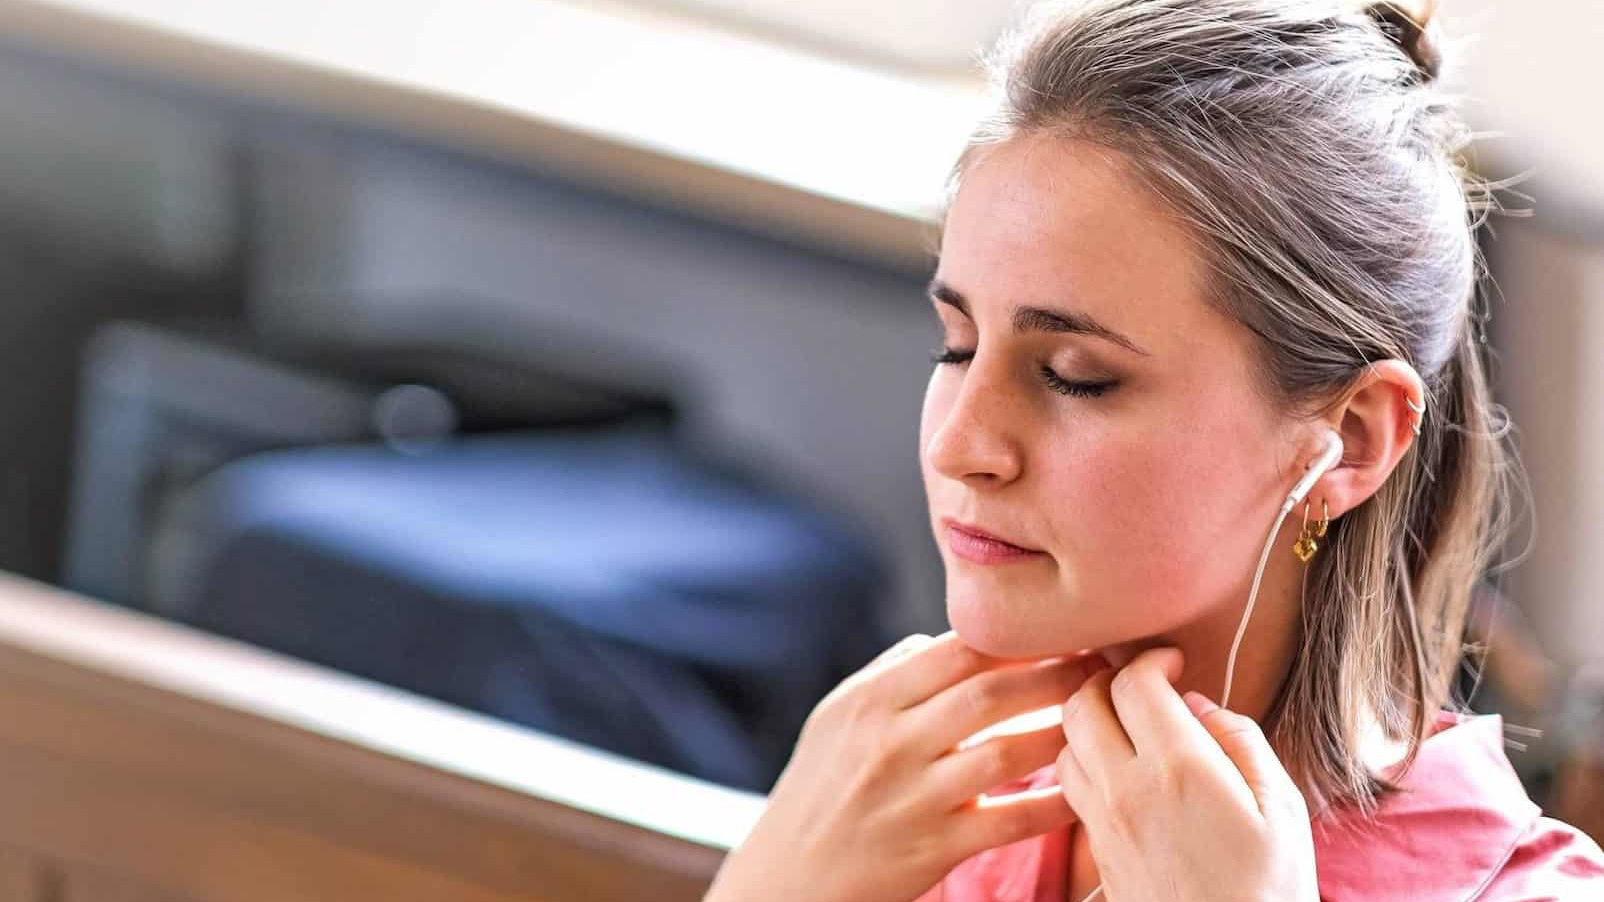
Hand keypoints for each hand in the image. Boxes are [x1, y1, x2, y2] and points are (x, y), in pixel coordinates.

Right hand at [704, 631, 1111, 901]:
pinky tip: (1087, 790)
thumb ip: (891, 674)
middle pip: (988, 692)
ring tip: (1104, 717)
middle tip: (1103, 662)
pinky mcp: (933, 849)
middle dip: (1056, 672)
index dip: (1018, 635)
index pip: (956, 650)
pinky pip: (1009, 821)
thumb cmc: (817, 791)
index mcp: (870, 701)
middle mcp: (890, 743)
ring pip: (1006, 752)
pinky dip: (1053, 803)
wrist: (786, 878)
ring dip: (1064, 730)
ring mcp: (913, 797)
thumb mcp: (835, 718)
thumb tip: (951, 639)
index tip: (1064, 627)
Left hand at [1056, 646, 1318, 900]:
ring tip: (1124, 720)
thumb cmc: (1269, 890)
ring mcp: (1104, 822)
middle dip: (1105, 679)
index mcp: (1178, 769)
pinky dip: (1083, 759)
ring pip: (1064, 743)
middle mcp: (1127, 789)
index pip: (1132, 684)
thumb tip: (1198, 705)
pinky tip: (1117, 765)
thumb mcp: (1281, 807)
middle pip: (1080, 704)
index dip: (1149, 659)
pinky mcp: (1096, 851)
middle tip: (1139, 682)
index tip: (1173, 660)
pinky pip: (1070, 785)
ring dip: (1087, 720)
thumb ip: (1240, 741)